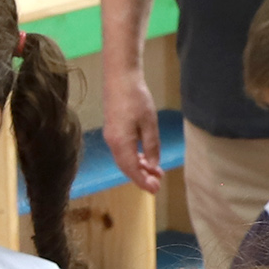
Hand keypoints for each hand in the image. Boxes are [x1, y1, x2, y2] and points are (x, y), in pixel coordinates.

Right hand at [101, 66, 163, 194]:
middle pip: (126, 167)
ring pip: (124, 160)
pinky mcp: (112, 130)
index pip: (132, 169)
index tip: (155, 190)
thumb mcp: (149, 123)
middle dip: (141, 177)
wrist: (120, 77)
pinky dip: (134, 158)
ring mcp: (111, 136)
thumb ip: (151, 146)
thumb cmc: (136, 98)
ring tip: (155, 171)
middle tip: (157, 184)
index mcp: (121, 143)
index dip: (143, 181)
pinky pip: (122, 151)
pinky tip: (145, 158)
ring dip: (138, 168)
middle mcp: (112, 143)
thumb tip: (152, 166)